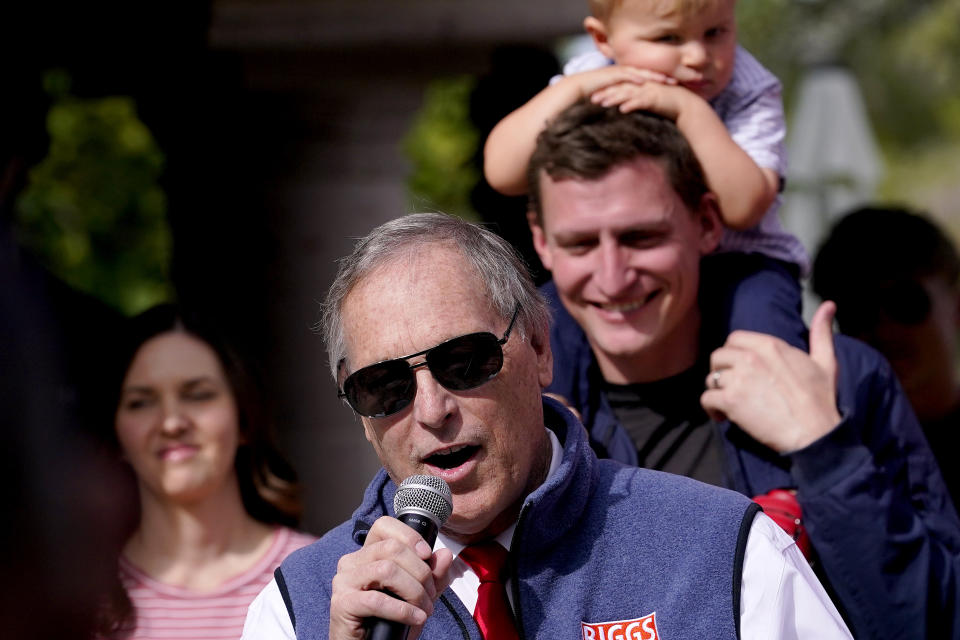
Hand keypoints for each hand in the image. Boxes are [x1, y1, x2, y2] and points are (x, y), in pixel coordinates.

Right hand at [329, 516, 453, 639]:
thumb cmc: (389, 622)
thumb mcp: (418, 595)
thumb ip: (433, 575)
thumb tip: (445, 555)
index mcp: (367, 554)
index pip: (384, 525)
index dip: (409, 536)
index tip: (427, 555)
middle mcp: (351, 562)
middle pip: (392, 548)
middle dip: (420, 572)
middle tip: (431, 595)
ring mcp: (344, 581)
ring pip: (387, 570)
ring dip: (414, 591)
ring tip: (424, 609)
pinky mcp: (342, 603)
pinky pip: (377, 599)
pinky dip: (403, 610)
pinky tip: (416, 618)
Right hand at [562, 64, 675, 100]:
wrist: (577, 88)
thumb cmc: (594, 95)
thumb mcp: (613, 99)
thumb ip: (624, 102)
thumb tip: (633, 111)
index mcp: (626, 77)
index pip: (646, 78)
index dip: (660, 81)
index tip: (673, 85)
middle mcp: (624, 72)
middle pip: (647, 73)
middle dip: (661, 76)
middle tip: (676, 80)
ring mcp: (618, 72)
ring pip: (639, 72)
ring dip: (652, 76)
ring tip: (665, 79)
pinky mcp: (610, 75)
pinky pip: (625, 75)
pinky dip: (635, 77)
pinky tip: (644, 81)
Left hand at [590, 80, 695, 120]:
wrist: (685, 105)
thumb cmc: (666, 105)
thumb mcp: (648, 102)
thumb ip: (636, 102)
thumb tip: (623, 109)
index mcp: (640, 85)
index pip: (620, 87)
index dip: (606, 91)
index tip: (592, 97)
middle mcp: (642, 85)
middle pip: (620, 88)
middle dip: (605, 93)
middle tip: (591, 99)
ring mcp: (648, 90)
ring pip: (628, 93)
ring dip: (614, 98)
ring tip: (602, 104)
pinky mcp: (655, 98)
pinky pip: (641, 101)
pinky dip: (631, 105)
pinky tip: (621, 110)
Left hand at [700, 301, 840, 452]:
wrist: (814, 432)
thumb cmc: (820, 399)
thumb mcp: (825, 361)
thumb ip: (821, 332)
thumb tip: (828, 305)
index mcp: (769, 345)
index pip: (734, 338)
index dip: (733, 352)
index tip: (740, 367)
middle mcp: (749, 357)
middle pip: (718, 356)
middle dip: (721, 370)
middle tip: (731, 386)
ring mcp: (738, 378)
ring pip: (710, 378)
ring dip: (717, 391)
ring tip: (728, 403)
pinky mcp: (730, 400)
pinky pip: (706, 399)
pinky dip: (711, 409)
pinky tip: (723, 417)